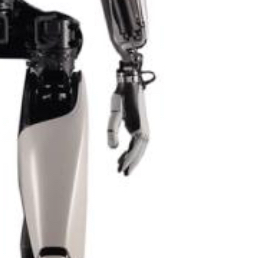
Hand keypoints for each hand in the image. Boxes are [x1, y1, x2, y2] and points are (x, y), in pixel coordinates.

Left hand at [107, 61, 152, 176]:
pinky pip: (138, 142)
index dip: (128, 161)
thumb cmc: (122, 97)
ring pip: (139, 148)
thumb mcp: (115, 113)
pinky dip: (132, 150)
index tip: (120, 169)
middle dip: (131, 163)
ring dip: (132, 158)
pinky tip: (124, 154)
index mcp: (139, 128)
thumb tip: (113, 149)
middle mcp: (144, 130)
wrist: (130, 84)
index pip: (134, 150)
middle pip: (138, 151)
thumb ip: (112, 131)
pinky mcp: (140, 126)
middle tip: (122, 173)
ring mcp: (144, 128)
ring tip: (122, 166)